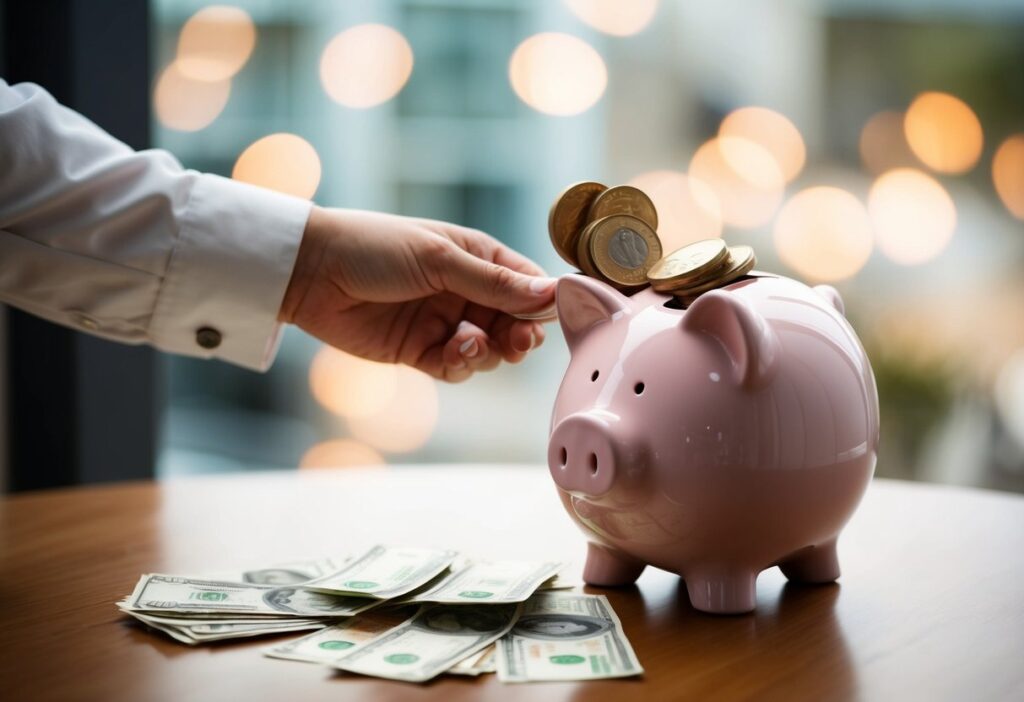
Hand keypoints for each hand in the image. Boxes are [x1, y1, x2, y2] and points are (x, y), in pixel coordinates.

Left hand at [279, 207, 556, 381]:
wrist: (310, 273)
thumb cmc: (373, 248)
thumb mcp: (439, 259)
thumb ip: (494, 282)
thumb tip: (551, 293)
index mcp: (476, 256)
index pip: (526, 283)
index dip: (542, 303)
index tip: (549, 317)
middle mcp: (464, 290)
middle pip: (513, 323)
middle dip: (520, 335)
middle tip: (520, 342)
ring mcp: (442, 322)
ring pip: (488, 350)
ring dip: (487, 351)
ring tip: (469, 341)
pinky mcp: (419, 351)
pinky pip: (456, 366)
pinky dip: (461, 364)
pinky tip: (453, 352)